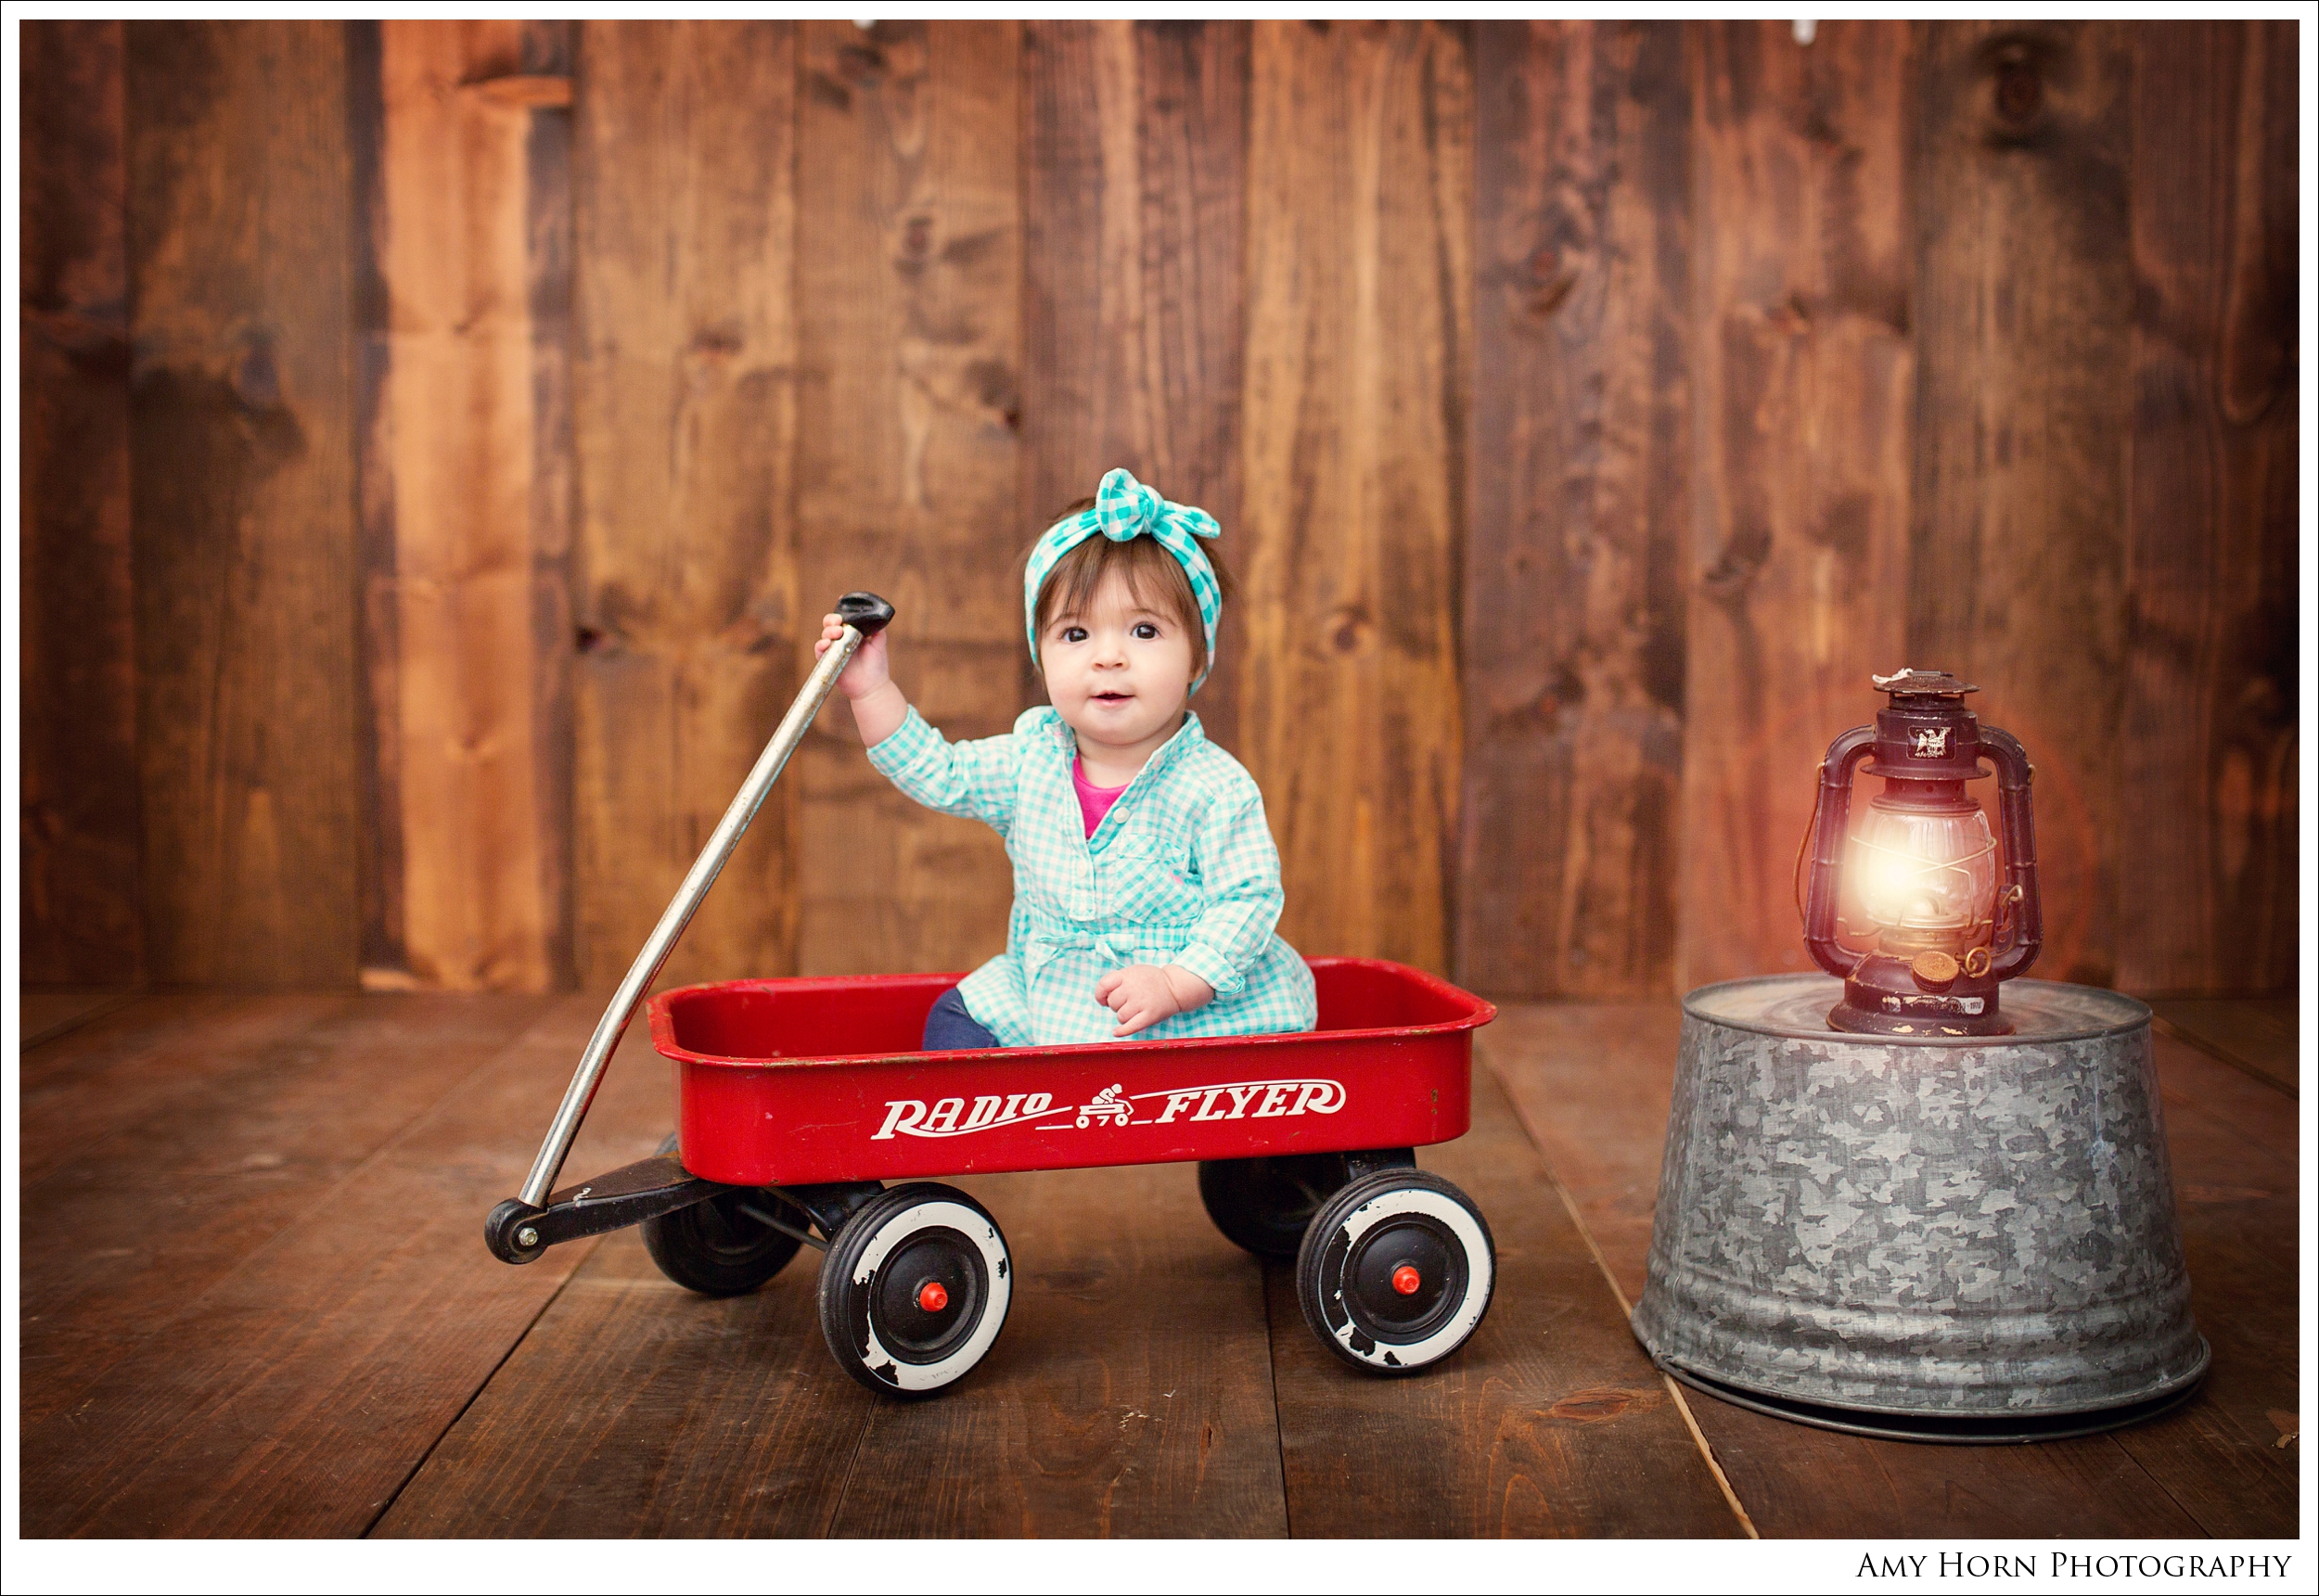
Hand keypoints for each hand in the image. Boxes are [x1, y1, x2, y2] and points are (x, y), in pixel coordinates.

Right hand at [815, 613, 890, 701]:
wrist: (872, 687)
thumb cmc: (877, 666)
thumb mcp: (880, 644)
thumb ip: (878, 630)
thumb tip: (877, 616)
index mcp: (853, 633)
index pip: (843, 619)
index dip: (840, 612)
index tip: (841, 607)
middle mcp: (841, 640)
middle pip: (830, 624)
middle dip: (831, 620)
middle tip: (839, 622)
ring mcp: (834, 650)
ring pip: (824, 635)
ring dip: (828, 631)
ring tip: (837, 633)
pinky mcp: (828, 661)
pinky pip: (819, 650)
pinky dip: (821, 645)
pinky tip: (827, 644)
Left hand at [1095, 963, 1215, 1037]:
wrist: (1174, 987)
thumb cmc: (1150, 980)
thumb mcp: (1133, 971)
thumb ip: (1116, 980)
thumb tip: (1102, 999)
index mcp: (1127, 975)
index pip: (1104, 985)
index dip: (1100, 995)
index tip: (1103, 999)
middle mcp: (1133, 987)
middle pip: (1112, 1003)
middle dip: (1117, 1005)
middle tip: (1128, 1001)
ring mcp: (1142, 1002)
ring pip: (1120, 1016)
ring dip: (1124, 1016)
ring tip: (1134, 1010)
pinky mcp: (1149, 1015)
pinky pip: (1130, 1026)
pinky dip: (1122, 1031)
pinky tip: (1116, 1032)